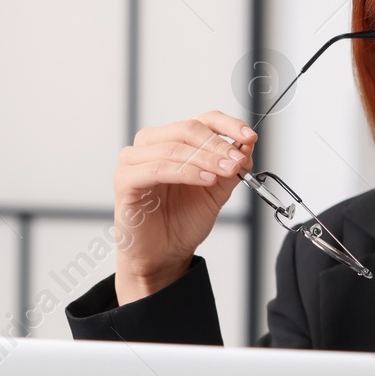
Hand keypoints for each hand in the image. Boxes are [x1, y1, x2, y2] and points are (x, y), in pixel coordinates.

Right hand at [111, 111, 257, 304]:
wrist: (163, 254)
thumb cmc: (182, 221)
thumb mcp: (216, 191)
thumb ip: (231, 167)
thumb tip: (249, 143)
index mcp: (172, 141)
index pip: (201, 121)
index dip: (227, 125)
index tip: (250, 136)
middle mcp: (150, 145)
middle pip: (187, 130)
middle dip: (218, 145)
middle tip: (238, 160)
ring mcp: (134, 161)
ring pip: (173, 148)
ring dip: (206, 158)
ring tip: (227, 171)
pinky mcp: (125, 181)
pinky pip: (157, 169)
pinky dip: (185, 172)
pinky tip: (206, 179)